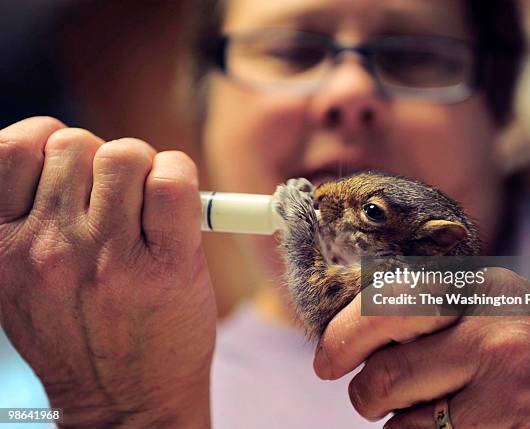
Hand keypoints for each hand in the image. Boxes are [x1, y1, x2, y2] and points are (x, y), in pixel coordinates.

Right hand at [0, 117, 215, 427]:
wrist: (125, 401)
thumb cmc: (79, 334)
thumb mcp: (24, 282)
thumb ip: (29, 217)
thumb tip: (65, 145)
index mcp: (2, 248)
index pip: (15, 147)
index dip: (48, 141)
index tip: (72, 167)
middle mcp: (47, 249)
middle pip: (76, 143)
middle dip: (102, 159)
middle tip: (117, 196)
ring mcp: (106, 258)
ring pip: (125, 154)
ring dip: (143, 166)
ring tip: (147, 203)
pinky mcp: (164, 266)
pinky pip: (172, 180)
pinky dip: (179, 174)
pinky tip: (177, 201)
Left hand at [314, 268, 529, 427]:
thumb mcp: (500, 300)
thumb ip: (439, 308)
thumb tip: (366, 325)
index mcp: (479, 290)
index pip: (386, 306)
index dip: (343, 337)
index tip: (328, 360)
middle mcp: (490, 337)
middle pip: (386, 377)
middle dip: (364, 396)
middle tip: (366, 397)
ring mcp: (506, 394)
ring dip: (399, 426)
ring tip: (423, 413)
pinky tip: (452, 426)